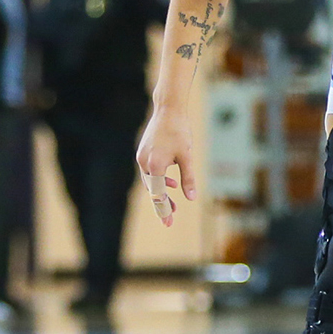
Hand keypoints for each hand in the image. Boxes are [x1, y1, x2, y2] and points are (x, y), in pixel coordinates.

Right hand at [135, 105, 196, 226]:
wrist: (168, 110)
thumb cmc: (179, 131)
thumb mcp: (187, 157)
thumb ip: (188, 178)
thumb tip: (191, 198)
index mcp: (155, 166)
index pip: (158, 195)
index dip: (163, 210)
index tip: (168, 223)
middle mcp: (144, 163)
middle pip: (152, 190)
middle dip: (162, 205)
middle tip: (170, 219)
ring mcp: (142, 157)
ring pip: (150, 182)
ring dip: (161, 192)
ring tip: (172, 202)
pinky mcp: (143, 152)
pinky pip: (149, 172)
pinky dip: (158, 180)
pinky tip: (170, 182)